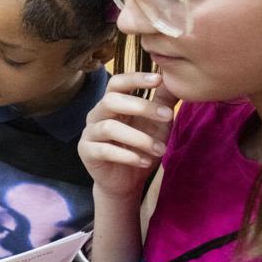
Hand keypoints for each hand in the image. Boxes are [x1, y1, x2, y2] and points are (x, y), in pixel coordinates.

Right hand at [78, 72, 178, 200]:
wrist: (125, 182)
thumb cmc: (140, 148)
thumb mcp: (157, 124)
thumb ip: (162, 102)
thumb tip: (174, 78)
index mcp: (111, 103)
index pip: (118, 83)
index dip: (135, 78)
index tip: (158, 79)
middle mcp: (96, 114)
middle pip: (111, 100)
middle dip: (141, 107)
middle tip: (168, 117)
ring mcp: (89, 133)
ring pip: (109, 127)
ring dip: (139, 138)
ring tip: (160, 150)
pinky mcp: (87, 153)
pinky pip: (105, 150)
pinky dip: (128, 156)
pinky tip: (145, 162)